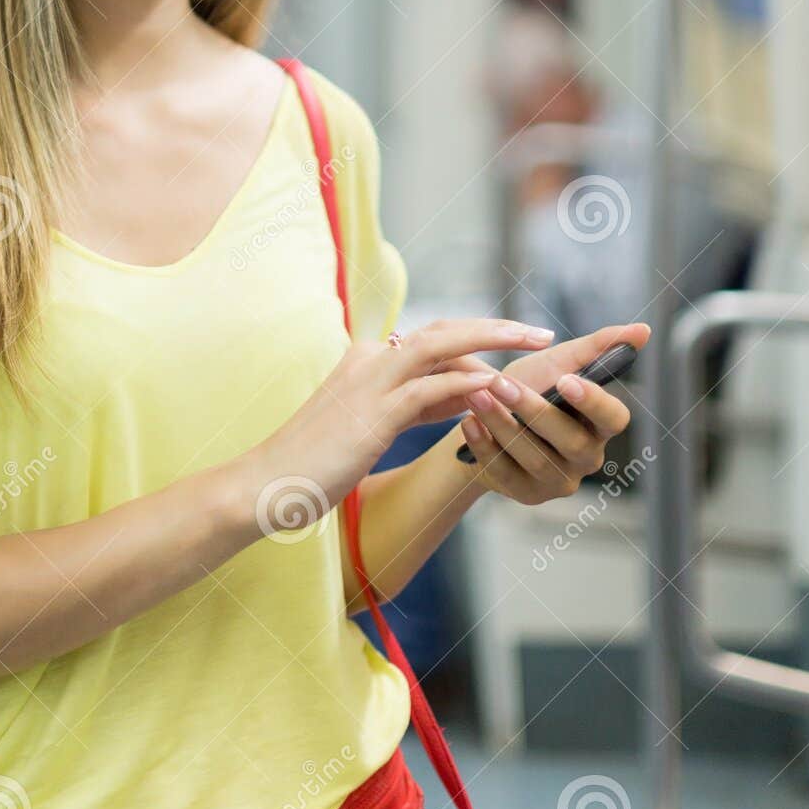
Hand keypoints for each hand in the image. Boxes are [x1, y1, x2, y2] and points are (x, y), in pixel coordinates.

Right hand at [240, 317, 558, 524]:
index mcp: (365, 360)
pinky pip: (431, 389)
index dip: (478, 347)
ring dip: (492, 342)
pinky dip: (466, 386)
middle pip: (443, 330)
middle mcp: (369, 359)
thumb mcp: (371, 425)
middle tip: (540, 334)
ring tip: (534, 346)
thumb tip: (462, 396)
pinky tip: (497, 392)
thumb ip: (415, 406)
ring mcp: (370, 382)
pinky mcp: (373, 412)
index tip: (515, 356)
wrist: (268, 481)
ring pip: (441, 345)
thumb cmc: (315, 461)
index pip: (433, 343)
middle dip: (495, 327)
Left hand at [455, 322, 647, 504]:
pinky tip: (468, 422)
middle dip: (533, 410)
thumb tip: (644, 330)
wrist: (486, 416)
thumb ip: (597, 347)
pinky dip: (484, 446)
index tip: (566, 380)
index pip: (614, 418)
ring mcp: (557, 480)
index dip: (594, 402)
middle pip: (569, 440)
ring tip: (476, 395)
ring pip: (533, 456)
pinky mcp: (526, 493)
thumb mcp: (558, 362)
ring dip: (501, 423)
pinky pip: (505, 473)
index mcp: (599, 425)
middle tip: (500, 382)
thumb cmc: (531, 386)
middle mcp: (585, 457)